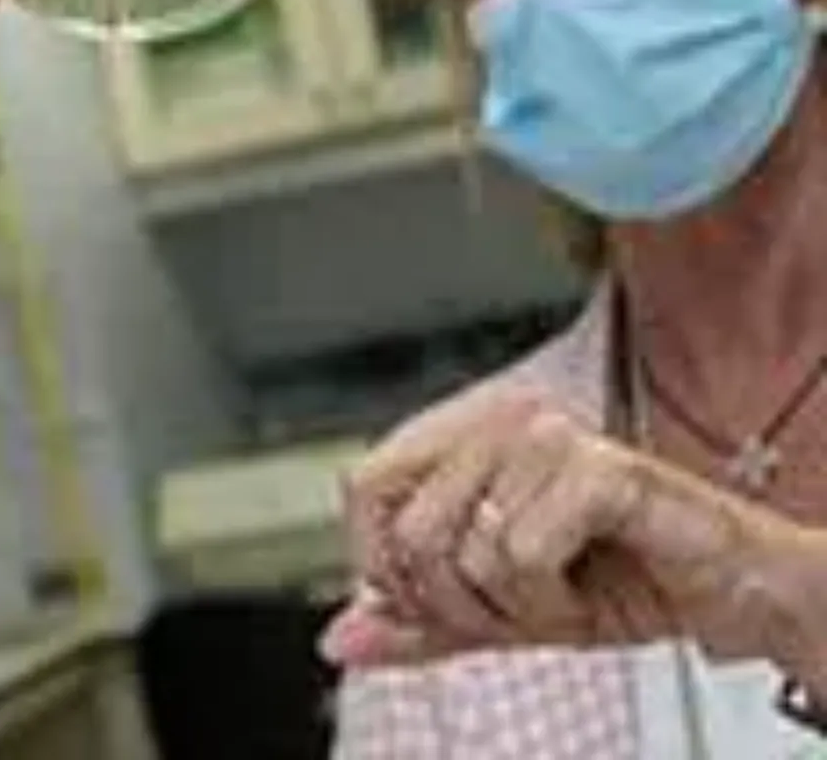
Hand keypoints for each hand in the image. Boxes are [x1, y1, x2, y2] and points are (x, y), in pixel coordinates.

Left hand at [319, 387, 826, 685]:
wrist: (727, 590)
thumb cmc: (616, 581)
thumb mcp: (499, 615)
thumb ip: (418, 623)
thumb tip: (337, 639)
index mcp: (459, 441)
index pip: (362, 489)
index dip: (386, 565)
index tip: (444, 599)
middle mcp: (492, 424)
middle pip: (410, 535)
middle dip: (463, 603)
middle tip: (525, 600)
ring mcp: (541, 436)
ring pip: (467, 553)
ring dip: (518, 606)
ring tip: (566, 586)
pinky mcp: (592, 463)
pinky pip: (521, 554)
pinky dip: (555, 599)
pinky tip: (594, 583)